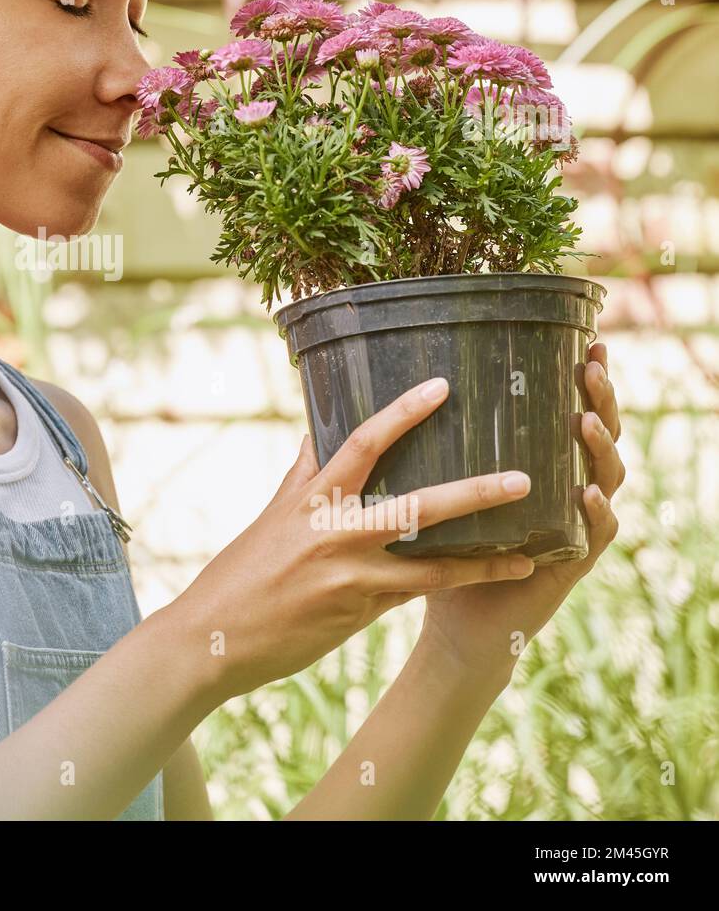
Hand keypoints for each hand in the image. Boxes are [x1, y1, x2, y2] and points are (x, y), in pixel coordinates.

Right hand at [173, 377, 544, 704]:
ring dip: (486, 552)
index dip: (401, 412)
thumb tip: (313, 433)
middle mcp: (333, 531)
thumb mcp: (271, 515)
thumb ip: (301, 476)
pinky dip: (462, 583)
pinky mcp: (358, 611)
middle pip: (416, 504)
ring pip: (431, 558)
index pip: (359, 443)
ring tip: (534, 542)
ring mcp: (349, 575)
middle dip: (472, 490)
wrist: (213, 636)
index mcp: (309, 498)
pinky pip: (421, 593)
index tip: (439, 387)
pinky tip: (500, 578)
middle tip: (521, 476)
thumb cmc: (240, 573)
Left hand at [417, 341, 625, 679]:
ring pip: (603, 478)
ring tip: (587, 419)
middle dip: (597, 397)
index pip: (562, 413)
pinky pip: (593, 536)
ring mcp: (571, 527)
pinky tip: (589, 492)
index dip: (576, 381)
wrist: (458, 626)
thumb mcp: (425, 494)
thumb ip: (413, 451)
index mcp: (531, 467)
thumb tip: (364, 393)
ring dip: (598, 448)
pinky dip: (596, 514)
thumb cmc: (441, 555)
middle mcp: (559, 491)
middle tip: (593, 362)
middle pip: (590, 435)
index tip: (582, 340)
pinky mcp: (569, 565)